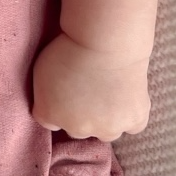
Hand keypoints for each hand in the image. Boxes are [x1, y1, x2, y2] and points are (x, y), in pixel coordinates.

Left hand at [31, 32, 150, 141]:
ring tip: (110, 95)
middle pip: (77, 130)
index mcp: (49, 114)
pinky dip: (131, 116)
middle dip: (81, 115)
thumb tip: (55, 100)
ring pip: (106, 132)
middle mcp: (77, 129)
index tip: (66, 94)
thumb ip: (45, 93)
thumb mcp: (41, 69)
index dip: (59, 108)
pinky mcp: (133, 121)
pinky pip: (133, 126)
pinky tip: (129, 102)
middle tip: (89, 91)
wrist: (105, 42)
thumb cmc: (70, 48)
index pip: (50, 122)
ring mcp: (107, 128)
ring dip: (106, 120)